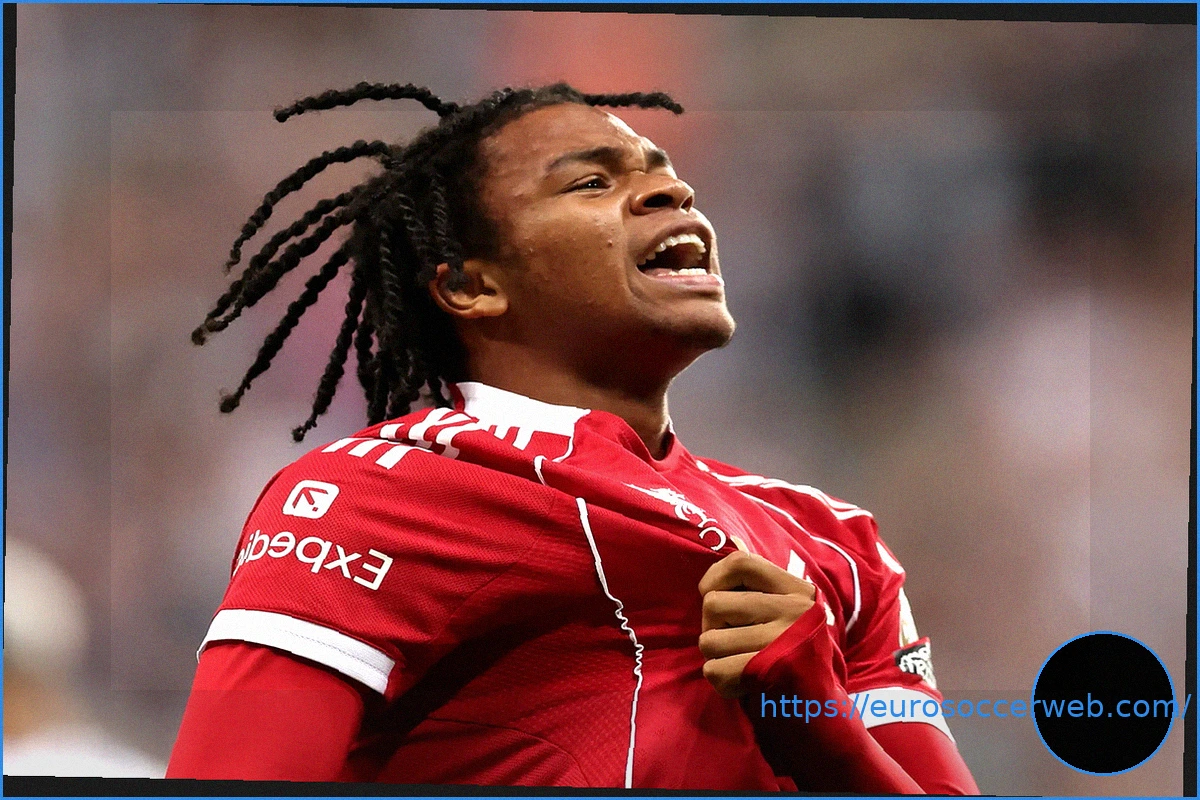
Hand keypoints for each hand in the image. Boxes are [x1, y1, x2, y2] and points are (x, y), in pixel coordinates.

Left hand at [697, 550, 815, 697]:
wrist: (824, 711)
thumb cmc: (795, 656)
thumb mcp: (788, 612)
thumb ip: (761, 584)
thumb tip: (729, 542)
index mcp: (797, 590)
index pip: (741, 562)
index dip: (714, 577)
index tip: (712, 595)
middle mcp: (794, 610)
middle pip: (714, 604)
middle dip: (712, 628)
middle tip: (733, 643)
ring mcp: (784, 640)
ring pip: (709, 641)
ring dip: (717, 659)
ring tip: (741, 665)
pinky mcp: (772, 671)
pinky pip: (715, 671)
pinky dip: (722, 683)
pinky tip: (744, 685)